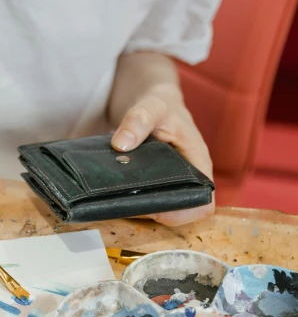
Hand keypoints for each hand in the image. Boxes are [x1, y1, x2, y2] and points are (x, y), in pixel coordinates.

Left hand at [111, 84, 214, 225]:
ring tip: (117, 202)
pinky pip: (147, 201)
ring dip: (140, 209)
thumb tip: (121, 145)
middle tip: (126, 204)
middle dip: (154, 212)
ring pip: (161, 209)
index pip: (203, 202)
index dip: (183, 212)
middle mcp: (188, 178)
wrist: (152, 104)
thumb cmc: (161, 105)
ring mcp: (171, 183)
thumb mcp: (152, 106)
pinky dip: (132, 201)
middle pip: (179, 211)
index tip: (155, 208)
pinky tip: (114, 197)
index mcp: (198, 162)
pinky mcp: (155, 184)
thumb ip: (139, 120)